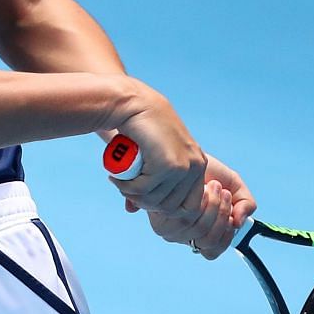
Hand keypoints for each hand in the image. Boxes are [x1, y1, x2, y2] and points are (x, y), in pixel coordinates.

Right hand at [108, 90, 207, 214]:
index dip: (163, 207)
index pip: (188, 206)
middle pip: (171, 207)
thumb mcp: (152, 157)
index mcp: (197, 165)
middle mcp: (195, 167)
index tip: (143, 196)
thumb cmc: (140, 129)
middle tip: (126, 189)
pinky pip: (143, 190)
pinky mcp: (168, 166)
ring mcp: (183, 167)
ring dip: (132, 195)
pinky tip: (116, 178)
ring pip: (156, 200)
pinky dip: (126, 187)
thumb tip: (132, 210)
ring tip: (119, 181)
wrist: (135, 104)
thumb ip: (148, 183)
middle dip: (145, 203)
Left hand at [125, 154, 257, 258]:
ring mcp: (171, 230)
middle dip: (221, 214)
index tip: (232, 213)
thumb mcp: (234, 187)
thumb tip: (238, 223)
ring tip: (214, 186)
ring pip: (198, 232)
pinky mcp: (160, 219)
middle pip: (208, 241)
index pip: (212, 251)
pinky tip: (201, 189)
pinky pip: (186, 220)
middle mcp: (184, 235)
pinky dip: (200, 203)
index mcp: (201, 234)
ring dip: (213, 206)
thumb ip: (246, 204)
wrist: (184, 155)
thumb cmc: (209, 172)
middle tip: (223, 192)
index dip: (225, 236)